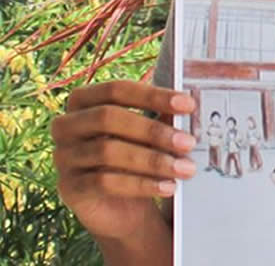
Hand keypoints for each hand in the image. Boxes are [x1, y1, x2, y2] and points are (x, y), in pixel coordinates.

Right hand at [52, 81, 197, 242]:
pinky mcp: (69, 188)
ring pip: (108, 151)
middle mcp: (66, 125)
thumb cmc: (136, 156)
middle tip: (188, 142)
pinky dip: (141, 184)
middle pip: (108, 118)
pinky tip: (167, 186)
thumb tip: (189, 105)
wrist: (121, 208)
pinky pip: (104, 182)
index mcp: (84, 100)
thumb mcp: (150, 134)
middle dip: (153, 130)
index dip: (153, 95)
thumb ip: (163, 117)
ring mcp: (64, 157)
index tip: (188, 104)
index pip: (116, 89)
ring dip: (153, 160)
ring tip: (184, 168)